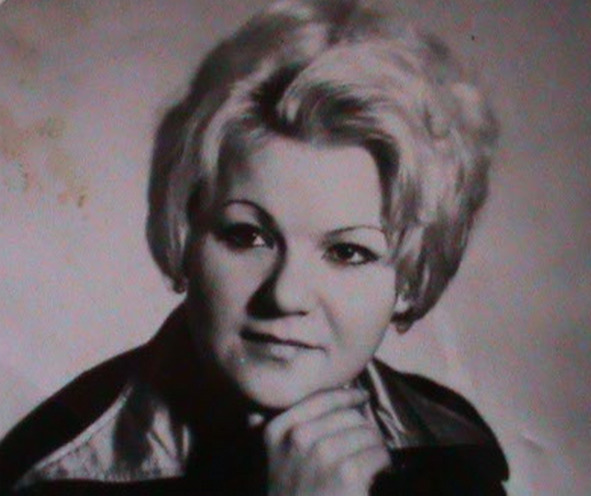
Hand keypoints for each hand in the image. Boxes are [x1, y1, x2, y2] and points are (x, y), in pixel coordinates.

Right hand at [264, 388, 390, 495]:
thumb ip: (262, 434)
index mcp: (279, 429)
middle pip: (349, 415)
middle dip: (363, 427)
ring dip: (375, 445)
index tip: (361, 396)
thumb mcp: (270, 463)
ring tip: (372, 458)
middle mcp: (299, 437)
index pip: (322, 398)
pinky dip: (383, 462)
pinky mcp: (348, 473)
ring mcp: (323, 454)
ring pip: (367, 432)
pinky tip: (378, 471)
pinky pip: (377, 453)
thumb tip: (252, 416)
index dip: (347, 395)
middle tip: (365, 441)